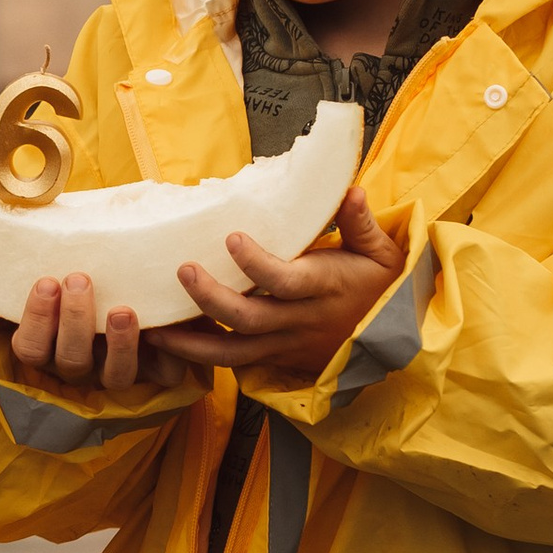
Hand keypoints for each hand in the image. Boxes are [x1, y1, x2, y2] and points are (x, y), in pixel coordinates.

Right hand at [0, 274, 208, 396]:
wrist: (131, 274)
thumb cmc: (72, 282)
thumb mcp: (33, 287)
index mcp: (47, 347)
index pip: (31, 349)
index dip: (37, 320)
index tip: (46, 282)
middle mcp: (80, 364)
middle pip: (71, 361)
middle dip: (74, 321)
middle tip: (78, 279)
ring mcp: (118, 369)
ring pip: (116, 375)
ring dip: (119, 344)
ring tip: (123, 310)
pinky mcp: (159, 367)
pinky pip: (163, 372)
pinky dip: (165, 355)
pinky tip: (162, 329)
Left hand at [152, 181, 407, 381]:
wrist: (396, 339)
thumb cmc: (383, 287)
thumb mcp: (383, 252)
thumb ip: (361, 223)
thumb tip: (349, 190)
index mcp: (325, 288)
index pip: (285, 280)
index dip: (256, 264)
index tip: (231, 238)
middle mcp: (301, 321)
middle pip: (249, 318)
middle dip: (211, 298)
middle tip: (183, 270)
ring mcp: (285, 344)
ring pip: (234, 351)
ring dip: (192, 342)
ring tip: (156, 327)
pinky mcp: (275, 358)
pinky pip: (234, 363)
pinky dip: (201, 357)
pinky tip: (169, 345)